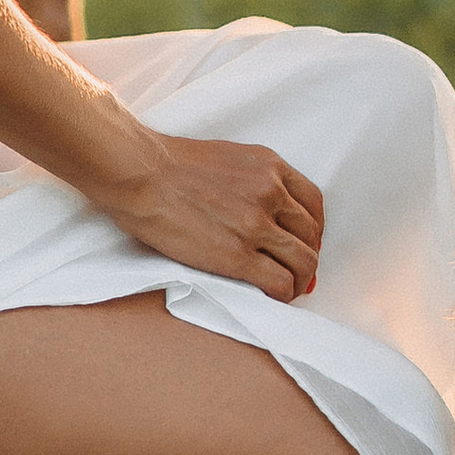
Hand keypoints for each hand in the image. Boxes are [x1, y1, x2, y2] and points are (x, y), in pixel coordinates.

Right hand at [96, 132, 325, 300]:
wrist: (142, 173)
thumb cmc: (169, 164)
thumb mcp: (228, 158)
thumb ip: (252, 180)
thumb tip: (262, 208)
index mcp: (270, 166)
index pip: (313, 202)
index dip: (313, 228)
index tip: (303, 241)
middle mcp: (271, 193)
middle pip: (311, 235)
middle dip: (308, 257)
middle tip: (297, 271)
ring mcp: (257, 225)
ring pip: (304, 262)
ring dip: (300, 281)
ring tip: (288, 289)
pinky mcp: (238, 255)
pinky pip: (279, 282)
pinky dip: (283, 294)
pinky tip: (272, 296)